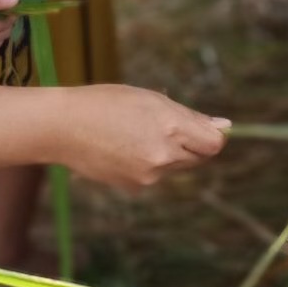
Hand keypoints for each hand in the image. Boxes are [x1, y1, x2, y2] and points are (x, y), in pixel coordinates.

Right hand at [53, 87, 228, 187]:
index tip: (203, 127)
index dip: (213, 136)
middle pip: (198, 157)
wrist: (63, 127)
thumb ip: (190, 116)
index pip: (214, 144)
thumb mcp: (151, 99)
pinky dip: (150, 164)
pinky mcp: (135, 187)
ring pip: (176, 167)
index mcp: (169, 126)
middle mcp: (163, 155)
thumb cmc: (107, 103)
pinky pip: (156, 176)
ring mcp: (149, 175)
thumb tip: (224, 127)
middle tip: (162, 126)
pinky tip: (125, 149)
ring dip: (169, 154)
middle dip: (190, 144)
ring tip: (137, 134)